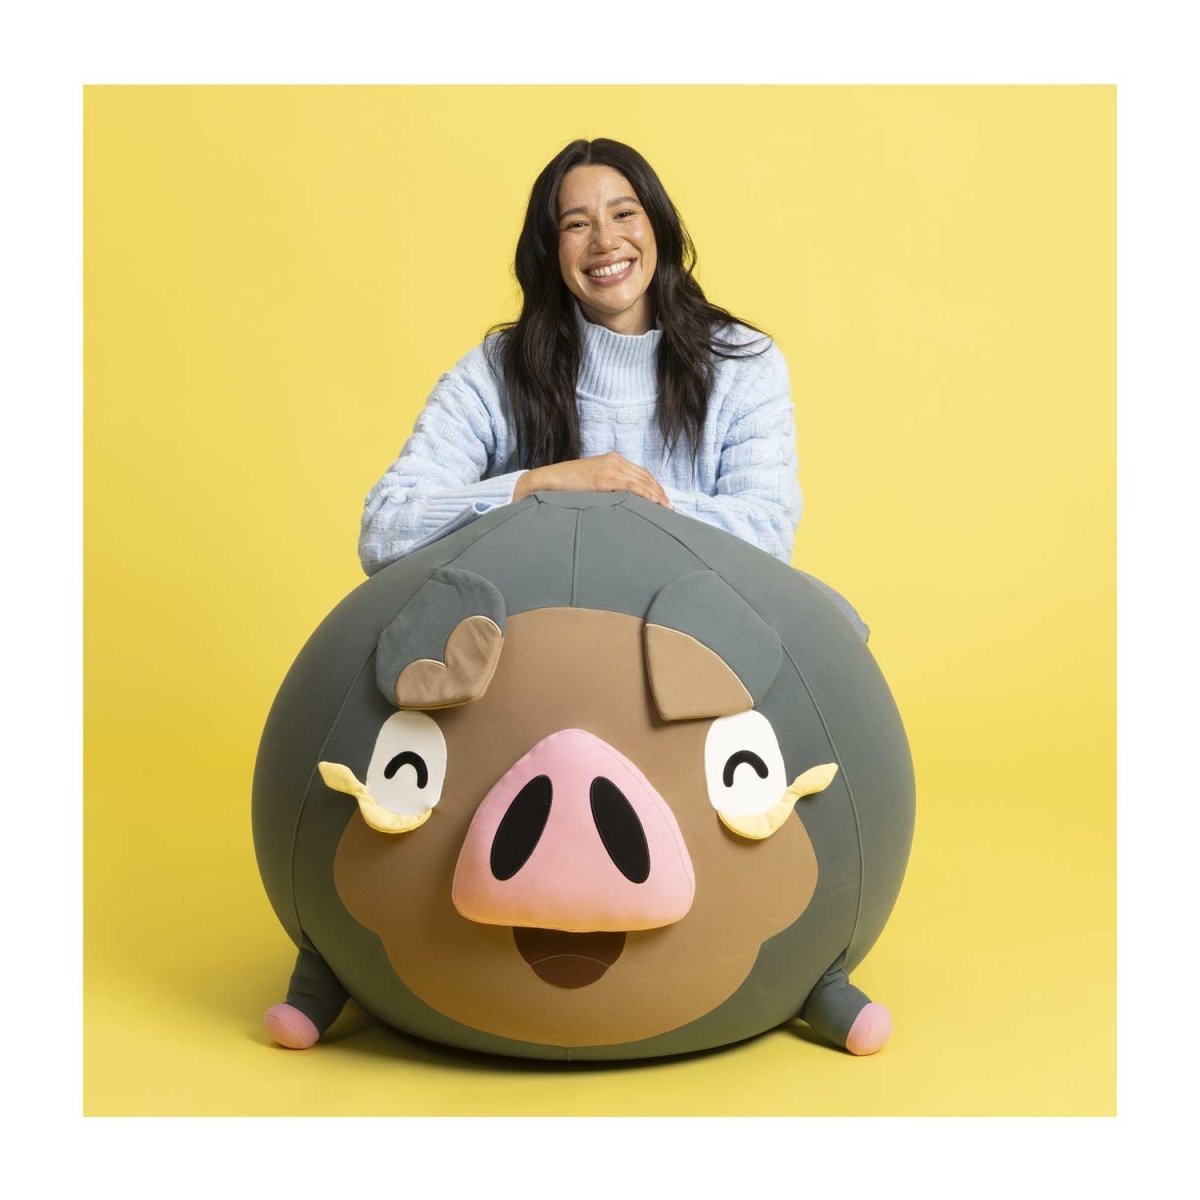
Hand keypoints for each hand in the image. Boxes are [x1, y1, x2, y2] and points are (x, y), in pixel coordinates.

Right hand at [513, 452, 673, 508]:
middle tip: (671, 508)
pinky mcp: (602, 478)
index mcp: (611, 460)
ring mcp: (608, 468)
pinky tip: (654, 502)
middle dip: (660, 492)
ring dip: (656, 495)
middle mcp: (613, 461)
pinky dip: (645, 494)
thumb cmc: (566, 486)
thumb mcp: (591, 483)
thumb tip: (620, 502)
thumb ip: (607, 488)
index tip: (664, 500)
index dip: (655, 487)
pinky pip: (630, 486)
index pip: (641, 473)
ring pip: (641, 481)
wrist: (546, 481)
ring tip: (666, 509)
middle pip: (645, 477)